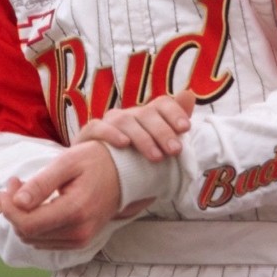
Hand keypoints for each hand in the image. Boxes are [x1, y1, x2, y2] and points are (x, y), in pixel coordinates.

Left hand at [0, 142, 152, 249]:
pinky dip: (34, 224)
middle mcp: (78, 231)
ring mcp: (80, 239)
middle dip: (13, 209)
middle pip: (28, 233)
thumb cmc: (95, 161)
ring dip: (22, 217)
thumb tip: (17, 202)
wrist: (124, 173)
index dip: (8, 207)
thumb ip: (41, 183)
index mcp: (75, 210)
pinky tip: (37, 204)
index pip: (28, 223)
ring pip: (34, 239)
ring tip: (26, 190)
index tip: (9, 184)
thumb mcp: (67, 162)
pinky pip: (45, 240)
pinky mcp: (79, 240)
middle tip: (16, 183)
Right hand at [73, 89, 195, 161]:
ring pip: (125, 120)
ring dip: (142, 137)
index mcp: (146, 119)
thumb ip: (173, 127)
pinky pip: (98, 128)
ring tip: (156, 156)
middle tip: (175, 150)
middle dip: (163, 131)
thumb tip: (189, 93)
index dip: (174, 112)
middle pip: (146, 114)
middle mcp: (127, 116)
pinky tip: (124, 144)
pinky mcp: (87, 136)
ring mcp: (106, 124)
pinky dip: (111, 134)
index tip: (186, 128)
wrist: (97, 184)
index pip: (161, 104)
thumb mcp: (157, 153)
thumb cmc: (133, 169)